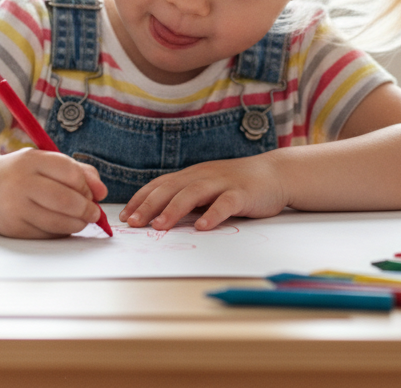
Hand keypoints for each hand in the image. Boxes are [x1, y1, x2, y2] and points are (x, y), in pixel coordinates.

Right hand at [0, 147, 107, 238]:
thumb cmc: (24, 174)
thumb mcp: (46, 163)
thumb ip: (79, 172)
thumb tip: (102, 192)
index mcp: (31, 160)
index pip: (70, 173)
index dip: (86, 186)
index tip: (91, 193)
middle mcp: (20, 182)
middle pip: (66, 200)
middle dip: (87, 209)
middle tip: (93, 213)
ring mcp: (14, 207)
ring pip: (58, 222)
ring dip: (78, 224)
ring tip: (82, 221)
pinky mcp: (13, 228)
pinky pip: (47, 234)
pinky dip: (61, 232)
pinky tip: (62, 225)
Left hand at [118, 155, 287, 231]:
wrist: (275, 173)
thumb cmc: (237, 184)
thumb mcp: (207, 187)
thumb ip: (187, 199)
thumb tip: (158, 217)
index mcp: (192, 175)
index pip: (160, 185)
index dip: (141, 199)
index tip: (125, 216)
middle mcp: (203, 176)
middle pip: (170, 189)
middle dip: (149, 206)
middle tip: (134, 223)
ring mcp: (222, 183)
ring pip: (193, 194)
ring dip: (174, 210)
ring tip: (159, 226)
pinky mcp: (242, 193)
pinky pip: (225, 204)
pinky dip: (213, 215)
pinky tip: (202, 228)